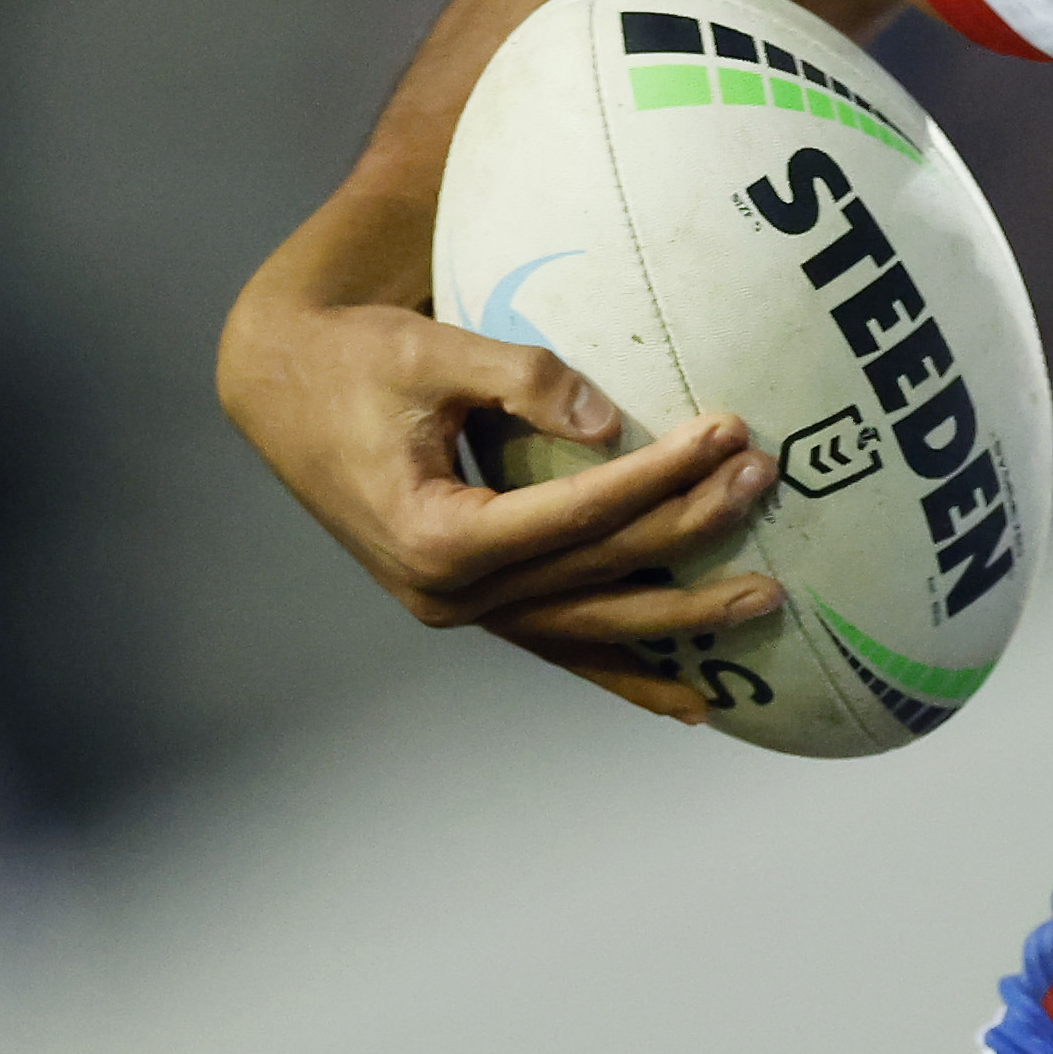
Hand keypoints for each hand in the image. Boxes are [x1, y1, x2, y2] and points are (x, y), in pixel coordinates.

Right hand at [217, 284, 776, 723]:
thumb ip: (519, 376)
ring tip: (766, 599)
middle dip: (690, 526)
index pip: (577, 511)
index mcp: (434, 534)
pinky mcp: (474, 606)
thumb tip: (608, 418)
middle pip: (597, 567)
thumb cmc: (355, 361)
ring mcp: (462, 610)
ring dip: (682, 615)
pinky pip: (563, 645)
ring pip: (591, 622)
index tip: (727, 432)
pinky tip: (695, 702)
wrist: (286, 390)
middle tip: (764, 479)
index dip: (658, 474)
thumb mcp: (428, 351)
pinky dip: (626, 673)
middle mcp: (448, 592)